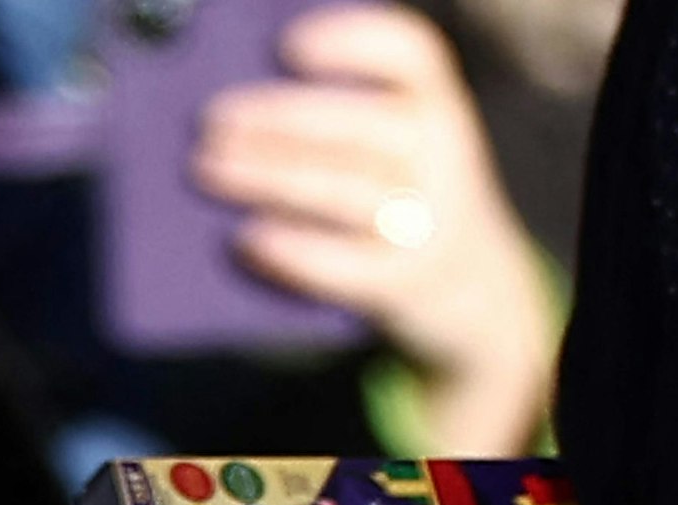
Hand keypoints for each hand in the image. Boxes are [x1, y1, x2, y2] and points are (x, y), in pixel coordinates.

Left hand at [192, 4, 557, 453]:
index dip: (350, 43)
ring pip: (338, 190)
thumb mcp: (396, 139)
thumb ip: (339, 106)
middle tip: (210, 121)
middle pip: (354, 126)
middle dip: (273, 120)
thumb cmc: (402, 190)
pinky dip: (292, 250)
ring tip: (207, 169)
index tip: (287, 47)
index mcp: (438, 100)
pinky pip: (344, 264)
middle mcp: (443, 156)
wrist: (470, 288)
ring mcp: (429, 223)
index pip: (410, 54)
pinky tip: (248, 239)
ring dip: (265, 177)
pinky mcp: (407, 282)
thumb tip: (241, 96)